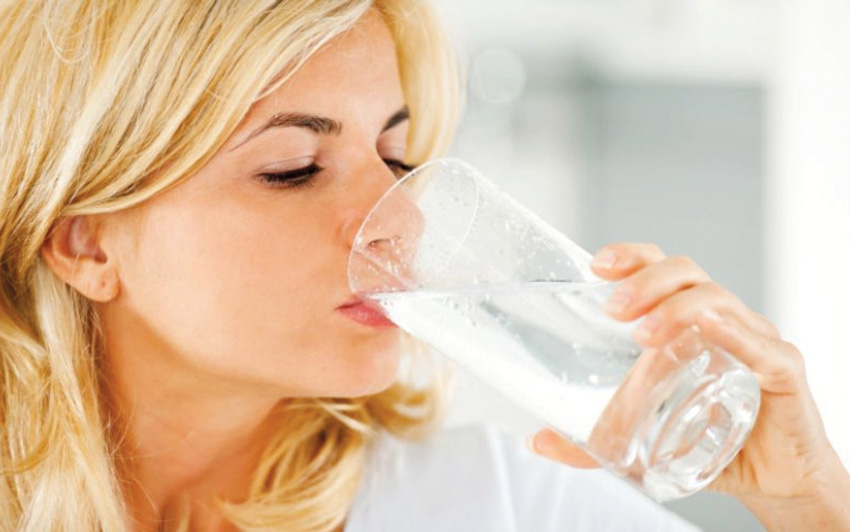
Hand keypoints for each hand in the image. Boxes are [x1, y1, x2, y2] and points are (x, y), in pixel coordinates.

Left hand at [526, 243, 849, 527]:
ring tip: (642, 334)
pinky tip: (710, 327)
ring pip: (716, 300)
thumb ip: (592, 441)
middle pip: (685, 274)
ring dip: (676, 308)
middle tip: (613, 310)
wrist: (772, 481)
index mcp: (688, 322)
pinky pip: (759, 343)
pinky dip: (733, 331)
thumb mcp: (641, 438)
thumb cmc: (711, 441)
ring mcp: (754, 339)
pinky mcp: (782, 370)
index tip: (596, 266)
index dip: (631, 258)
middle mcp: (722, 319)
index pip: (660, 270)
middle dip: (645, 282)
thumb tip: (538, 441)